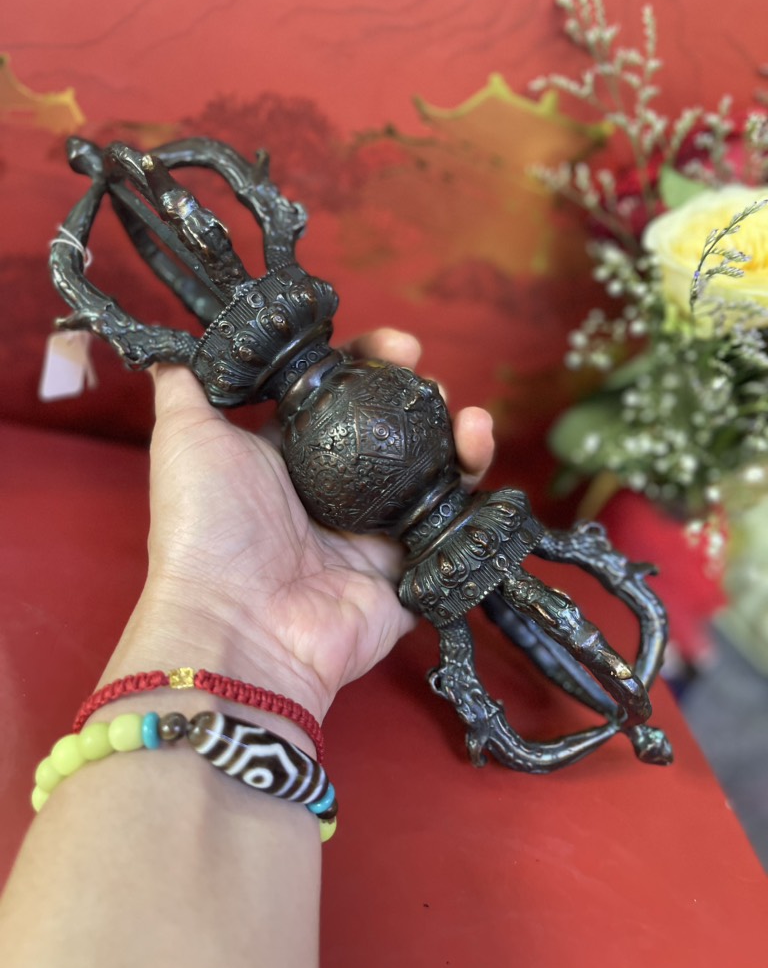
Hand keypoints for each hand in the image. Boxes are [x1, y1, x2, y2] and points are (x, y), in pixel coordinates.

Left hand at [111, 329, 493, 721]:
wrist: (239, 622)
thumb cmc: (209, 527)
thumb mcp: (184, 438)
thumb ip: (186, 386)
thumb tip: (173, 346)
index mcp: (287, 459)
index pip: (336, 397)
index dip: (366, 364)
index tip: (393, 344)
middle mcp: (333, 494)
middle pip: (390, 432)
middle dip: (415, 396)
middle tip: (424, 377)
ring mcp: (374, 535)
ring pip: (430, 473)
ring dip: (455, 433)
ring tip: (465, 413)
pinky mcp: (407, 572)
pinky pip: (454, 524)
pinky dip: (475, 484)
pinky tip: (477, 446)